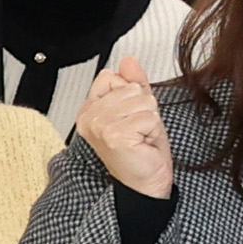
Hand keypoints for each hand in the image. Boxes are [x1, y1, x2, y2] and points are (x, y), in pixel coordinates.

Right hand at [76, 61, 174, 197]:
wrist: (147, 183)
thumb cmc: (142, 152)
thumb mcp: (139, 110)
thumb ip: (134, 83)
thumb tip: (128, 60)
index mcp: (90, 109)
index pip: (111, 76)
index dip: (130, 94)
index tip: (129, 118)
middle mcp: (89, 117)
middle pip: (130, 88)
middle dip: (144, 109)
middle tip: (138, 131)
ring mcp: (99, 126)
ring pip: (142, 100)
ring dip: (150, 120)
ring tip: (141, 137)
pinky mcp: (114, 135)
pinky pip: (148, 116)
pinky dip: (153, 130)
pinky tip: (143, 143)